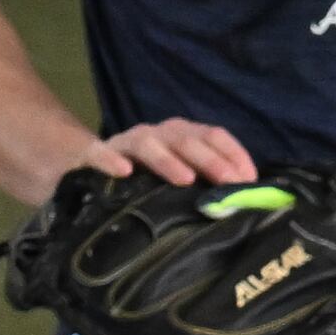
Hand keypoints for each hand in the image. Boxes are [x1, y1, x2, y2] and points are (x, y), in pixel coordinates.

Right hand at [87, 118, 256, 189]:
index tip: (250, 180)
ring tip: (185, 180)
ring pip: (149, 144)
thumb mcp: (177, 178)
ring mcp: (126, 143)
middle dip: (211, 160)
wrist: (85, 166)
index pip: (213, 135)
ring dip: (169, 160)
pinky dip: (111, 160)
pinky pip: (101, 154)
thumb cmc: (142, 179)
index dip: (234, 154)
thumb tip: (243, 200)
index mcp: (181, 135)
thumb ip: (205, 184)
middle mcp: (157, 134)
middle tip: (229, 183)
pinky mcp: (93, 155)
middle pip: (186, 140)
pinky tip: (123, 172)